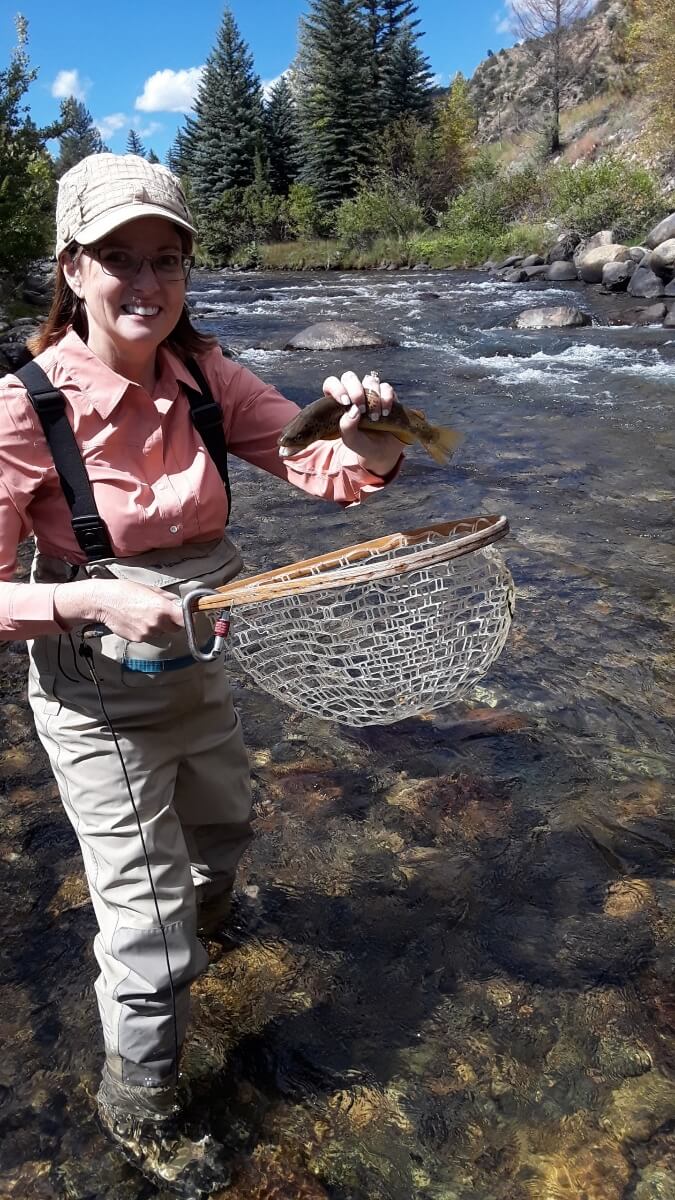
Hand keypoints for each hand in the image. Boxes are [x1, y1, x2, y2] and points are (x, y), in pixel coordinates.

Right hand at [54, 578, 184, 641]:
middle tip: (160, 613)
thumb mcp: (149, 588)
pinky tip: (135, 620)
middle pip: (175, 628)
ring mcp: (147, 633)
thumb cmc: (124, 591)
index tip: (188, 616)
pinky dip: (145, 631)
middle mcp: (156, 623)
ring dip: (157, 627)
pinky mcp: (138, 639)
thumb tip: (177, 602)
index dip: (187, 618)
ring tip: (143, 615)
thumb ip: (166, 597)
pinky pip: (148, 637)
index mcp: (162, 609)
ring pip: (161, 633)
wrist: (103, 601)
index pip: (185, 619)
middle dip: (171, 622)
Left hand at [322, 370, 402, 476]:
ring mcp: (370, 393)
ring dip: (373, 397)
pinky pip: (386, 387)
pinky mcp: (387, 395)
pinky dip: (386, 398)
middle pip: (350, 377)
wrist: (383, 451)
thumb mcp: (351, 441)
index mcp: (339, 402)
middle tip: (361, 409)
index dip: (336, 388)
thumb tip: (353, 410)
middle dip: (356, 391)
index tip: (345, 402)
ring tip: (375, 417)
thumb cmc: (362, 445)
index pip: (332, 384)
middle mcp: (354, 394)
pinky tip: (385, 413)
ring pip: (369, 380)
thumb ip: (347, 428)